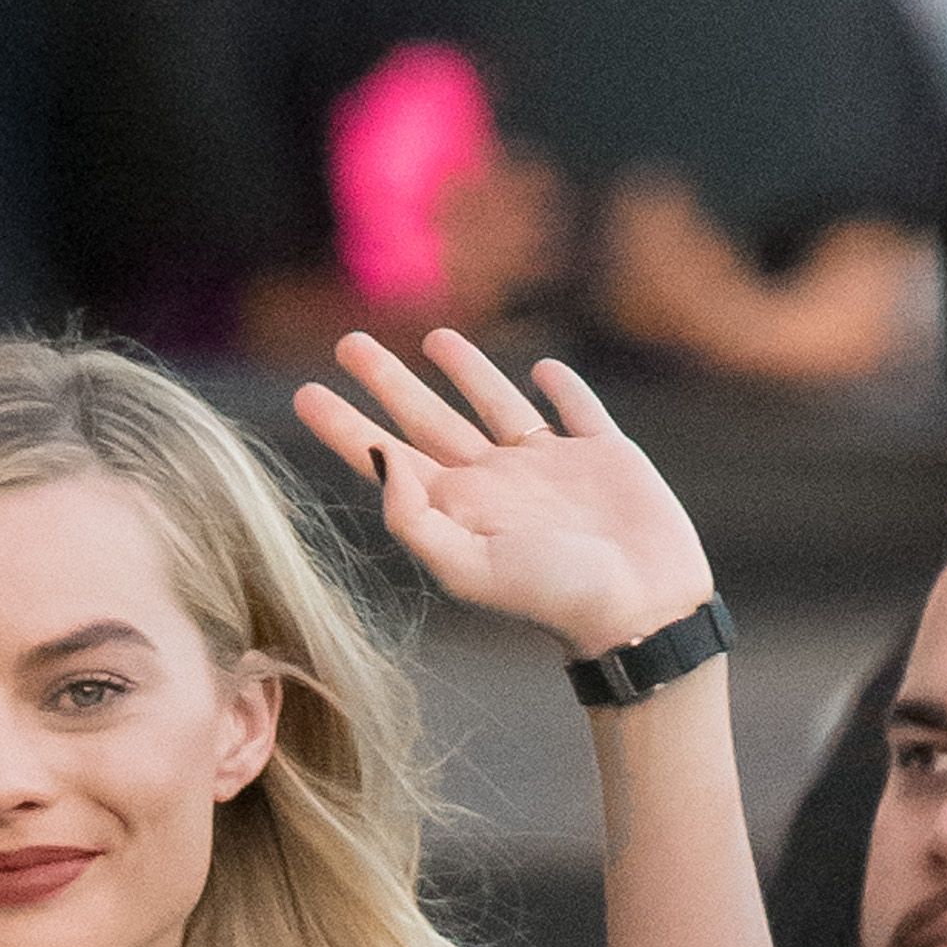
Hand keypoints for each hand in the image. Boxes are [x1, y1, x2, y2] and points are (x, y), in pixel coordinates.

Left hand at [295, 328, 712, 660]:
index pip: (387, 457)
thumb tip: (380, 458)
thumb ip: (416, 518)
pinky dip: (560, 387)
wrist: (640, 607)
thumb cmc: (555, 596)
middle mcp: (496, 482)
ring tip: (433, 339)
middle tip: (348, 344)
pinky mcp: (603, 454)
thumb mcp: (470, 566)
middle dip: (387, 383)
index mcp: (460, 508)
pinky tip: (543, 370)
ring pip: (494, 404)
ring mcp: (548, 466)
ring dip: (464, 370)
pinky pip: (574, 409)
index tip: (306, 392)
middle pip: (427, 419)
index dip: (344, 427)